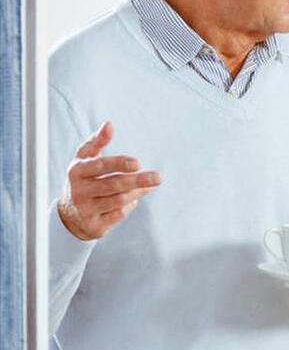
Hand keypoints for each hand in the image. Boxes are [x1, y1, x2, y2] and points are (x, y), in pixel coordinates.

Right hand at [57, 121, 161, 240]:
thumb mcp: (85, 160)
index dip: (118, 164)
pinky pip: (118, 215)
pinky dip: (130, 206)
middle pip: (112, 184)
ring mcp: (85, 209)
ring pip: (118, 200)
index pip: (98, 166)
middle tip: (158, 177)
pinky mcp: (94, 225)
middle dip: (137, 180)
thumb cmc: (83, 180)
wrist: (69, 216)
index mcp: (77, 171)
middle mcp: (79, 191)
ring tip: (150, 184)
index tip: (137, 163)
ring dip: (137, 192)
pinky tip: (134, 199)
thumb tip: (109, 124)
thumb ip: (96, 142)